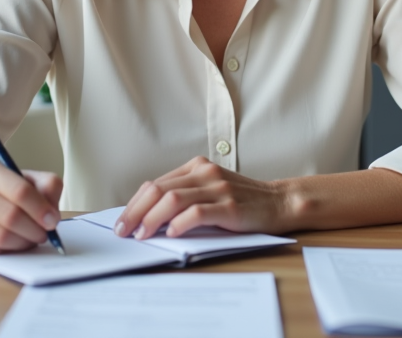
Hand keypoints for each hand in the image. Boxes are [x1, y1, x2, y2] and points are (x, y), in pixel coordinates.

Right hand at [0, 156, 63, 253]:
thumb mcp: (24, 178)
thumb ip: (46, 187)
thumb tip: (51, 215)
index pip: (20, 191)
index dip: (41, 209)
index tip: (53, 221)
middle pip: (10, 216)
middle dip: (34, 230)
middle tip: (44, 234)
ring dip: (22, 242)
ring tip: (30, 239)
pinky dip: (6, 250)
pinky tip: (11, 243)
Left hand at [115, 156, 291, 238]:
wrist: (279, 202)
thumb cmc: (242, 200)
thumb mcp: (211, 189)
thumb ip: (185, 195)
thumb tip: (148, 216)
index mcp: (196, 167)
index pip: (155, 184)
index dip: (134, 204)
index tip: (122, 222)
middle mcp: (205, 173)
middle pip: (158, 190)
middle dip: (135, 212)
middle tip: (124, 231)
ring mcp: (218, 188)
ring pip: (173, 199)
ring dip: (152, 219)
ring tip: (142, 235)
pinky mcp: (230, 206)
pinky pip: (197, 213)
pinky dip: (179, 224)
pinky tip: (171, 234)